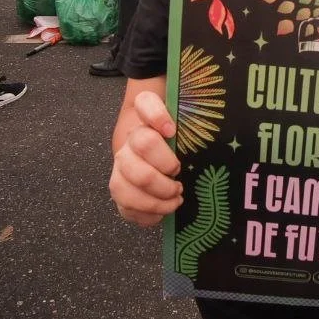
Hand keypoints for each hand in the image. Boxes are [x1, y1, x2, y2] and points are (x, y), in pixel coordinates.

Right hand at [109, 91, 182, 226]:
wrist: (151, 157)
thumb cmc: (178, 145)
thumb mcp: (188, 130)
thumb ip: (194, 121)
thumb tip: (197, 127)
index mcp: (147, 119)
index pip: (146, 103)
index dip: (157, 115)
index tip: (172, 131)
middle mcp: (129, 141)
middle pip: (142, 149)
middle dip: (165, 170)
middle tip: (179, 179)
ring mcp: (120, 167)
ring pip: (127, 186)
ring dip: (156, 199)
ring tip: (176, 199)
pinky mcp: (120, 190)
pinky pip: (127, 207)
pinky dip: (149, 214)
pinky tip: (163, 211)